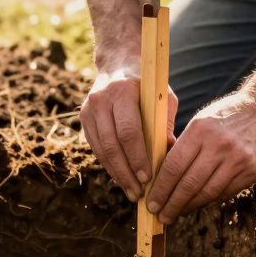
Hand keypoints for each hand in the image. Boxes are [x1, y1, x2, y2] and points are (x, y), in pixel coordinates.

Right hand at [79, 66, 178, 200]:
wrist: (118, 63)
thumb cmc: (147, 84)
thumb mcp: (163, 97)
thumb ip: (166, 123)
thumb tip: (171, 155)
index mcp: (123, 92)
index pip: (128, 131)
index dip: (137, 157)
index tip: (148, 177)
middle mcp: (101, 100)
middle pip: (112, 145)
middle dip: (126, 172)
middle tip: (139, 193)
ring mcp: (89, 109)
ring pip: (101, 149)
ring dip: (117, 173)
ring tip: (131, 192)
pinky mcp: (83, 118)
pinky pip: (96, 147)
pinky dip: (109, 165)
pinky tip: (121, 178)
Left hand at [145, 90, 255, 224]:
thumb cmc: (224, 117)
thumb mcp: (200, 122)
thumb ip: (183, 147)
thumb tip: (161, 179)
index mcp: (201, 130)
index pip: (174, 166)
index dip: (161, 189)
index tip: (151, 203)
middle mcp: (220, 145)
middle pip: (190, 184)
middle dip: (172, 204)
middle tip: (161, 217)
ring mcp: (239, 160)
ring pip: (208, 193)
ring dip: (190, 207)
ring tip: (177, 213)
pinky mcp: (253, 171)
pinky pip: (225, 193)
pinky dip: (209, 201)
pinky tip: (198, 204)